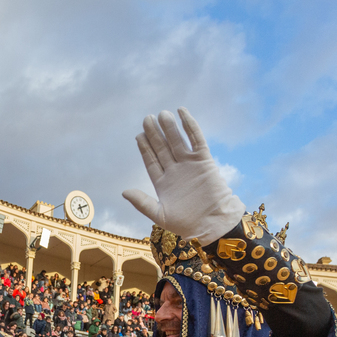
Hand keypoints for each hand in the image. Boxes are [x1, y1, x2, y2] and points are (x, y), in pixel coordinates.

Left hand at [122, 108, 245, 243]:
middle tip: (146, 119)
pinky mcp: (204, 161)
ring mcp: (189, 165)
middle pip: (162, 148)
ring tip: (161, 114)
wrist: (213, 224)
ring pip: (177, 141)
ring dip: (169, 128)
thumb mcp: (159, 215)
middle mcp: (175, 171)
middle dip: (154, 134)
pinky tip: (182, 113)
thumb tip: (124, 192)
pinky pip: (196, 140)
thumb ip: (142, 202)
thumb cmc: (186, 224)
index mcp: (163, 183)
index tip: (138, 135)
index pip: (151, 161)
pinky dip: (190, 126)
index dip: (145, 148)